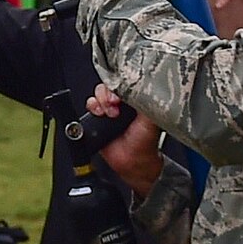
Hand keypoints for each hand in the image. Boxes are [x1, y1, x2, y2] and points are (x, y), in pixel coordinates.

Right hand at [87, 83, 165, 197]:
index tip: (121, 93)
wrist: (132, 162)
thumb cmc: (145, 143)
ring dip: (101, 100)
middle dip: (109, 93)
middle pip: (110, 85)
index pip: (126, 81)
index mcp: (137, 98)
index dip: (121, 84)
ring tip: (109, 113)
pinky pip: (90, 105)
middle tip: (114, 104)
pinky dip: (93, 106)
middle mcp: (123, 102)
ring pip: (99, 93)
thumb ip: (150, 101)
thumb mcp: (152, 118)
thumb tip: (146, 87)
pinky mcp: (98, 118)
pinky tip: (100, 115)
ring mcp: (110, 109)